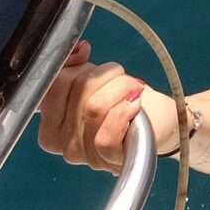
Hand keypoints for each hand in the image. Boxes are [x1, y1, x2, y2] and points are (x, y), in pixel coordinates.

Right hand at [35, 39, 172, 170]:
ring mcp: (84, 154)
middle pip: (76, 90)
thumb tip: (78, 50)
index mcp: (51, 123)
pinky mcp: (107, 158)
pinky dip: (125, 111)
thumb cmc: (123, 102)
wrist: (158, 122)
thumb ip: (76, 66)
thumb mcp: (94, 81)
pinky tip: (134, 106)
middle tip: (121, 79)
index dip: (78, 69)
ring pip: (94, 107)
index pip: (53, 85)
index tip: (96, 70)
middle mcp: (61, 143)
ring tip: (132, 89)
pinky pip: (106, 134)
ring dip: (120, 88)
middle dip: (105, 75)